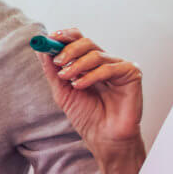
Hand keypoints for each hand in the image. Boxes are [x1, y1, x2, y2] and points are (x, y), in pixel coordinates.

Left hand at [37, 28, 143, 151]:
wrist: (103, 137)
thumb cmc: (86, 116)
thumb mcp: (62, 92)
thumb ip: (52, 71)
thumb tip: (40, 49)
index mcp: (89, 63)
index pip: (78, 40)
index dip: (65, 36)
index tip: (50, 38)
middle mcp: (104, 62)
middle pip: (86, 42)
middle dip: (69, 50)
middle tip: (57, 62)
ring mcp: (119, 67)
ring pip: (96, 54)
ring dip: (77, 65)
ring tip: (66, 78)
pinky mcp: (132, 74)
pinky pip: (109, 68)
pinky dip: (91, 75)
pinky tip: (80, 86)